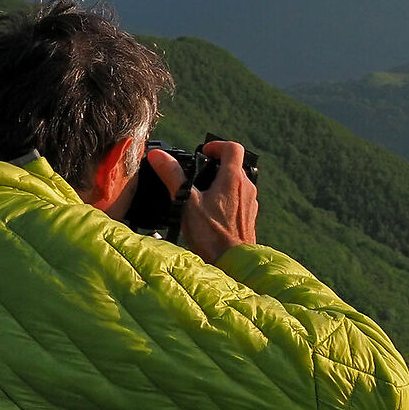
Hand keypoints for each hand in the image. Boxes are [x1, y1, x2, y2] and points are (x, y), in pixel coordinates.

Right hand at [150, 139, 258, 264]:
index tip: (203, 151)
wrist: (232, 264)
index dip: (216, 145)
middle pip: (234, 165)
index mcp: (234, 179)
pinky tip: (209, 213)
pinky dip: (225, 199)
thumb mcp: (186, 203)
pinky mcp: (249, 217)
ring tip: (200, 195)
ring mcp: (250, 203)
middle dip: (215, 166)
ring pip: (236, 183)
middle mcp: (247, 188)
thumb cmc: (211, 235)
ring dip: (220, 183)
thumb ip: (173, 176)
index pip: (233, 148)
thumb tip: (158, 156)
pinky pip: (238, 200)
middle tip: (196, 175)